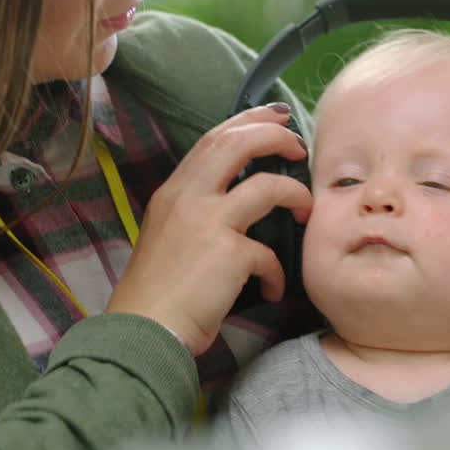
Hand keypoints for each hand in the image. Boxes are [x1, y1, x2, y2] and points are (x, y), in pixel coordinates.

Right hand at [106, 104, 311, 353]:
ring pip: (268, 186)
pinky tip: (273, 289)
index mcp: (173, 193)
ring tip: (304, 211)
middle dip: (275, 136)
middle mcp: (188, 198)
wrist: (144, 331)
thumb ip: (195, 212)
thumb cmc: (158, 294)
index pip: (213, 140)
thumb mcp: (167, 236)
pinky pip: (269, 253)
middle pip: (238, 144)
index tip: (274, 118)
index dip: (247, 122)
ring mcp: (208, 223)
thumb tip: (233, 202)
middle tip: (300, 146)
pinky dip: (277, 272)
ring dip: (296, 195)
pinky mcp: (228, 254)